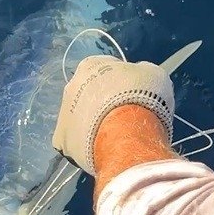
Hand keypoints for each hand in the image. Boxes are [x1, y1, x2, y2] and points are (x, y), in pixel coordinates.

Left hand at [52, 56, 174, 174]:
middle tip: (122, 116)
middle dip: (102, 103)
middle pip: (88, 94)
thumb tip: (138, 74)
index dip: (121, 82)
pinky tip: (100, 149)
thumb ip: (141, 71)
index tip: (132, 94)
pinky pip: (73, 141)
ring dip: (92, 124)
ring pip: (79, 118)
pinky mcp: (60, 140)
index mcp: (90, 65)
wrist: (127, 133)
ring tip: (114, 135)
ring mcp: (63, 114)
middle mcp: (70, 86)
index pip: (104, 69)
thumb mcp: (153, 73)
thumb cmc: (141, 98)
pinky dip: (85, 145)